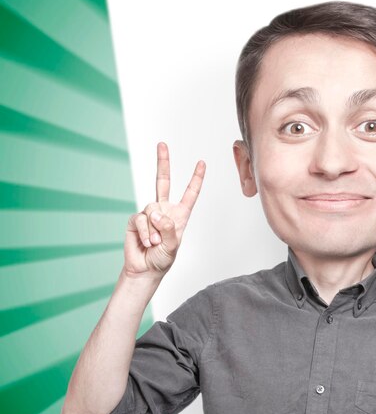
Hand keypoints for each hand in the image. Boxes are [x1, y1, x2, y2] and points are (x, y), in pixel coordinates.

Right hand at [124, 142, 205, 277]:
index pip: (189, 193)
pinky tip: (146, 242)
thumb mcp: (172, 245)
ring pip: (151, 210)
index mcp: (179, 214)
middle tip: (162, 144)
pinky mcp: (135, 220)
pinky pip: (140, 220)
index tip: (202, 163)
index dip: (196, 178)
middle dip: (162, 162)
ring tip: (154, 243)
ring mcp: (149, 213)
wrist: (145, 269)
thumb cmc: (163, 258)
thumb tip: (156, 214)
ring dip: (153, 230)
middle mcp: (164, 210)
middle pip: (162, 181)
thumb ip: (167, 228)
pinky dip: (144, 233)